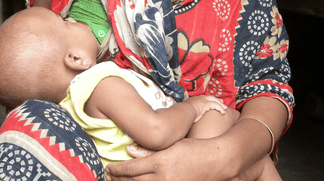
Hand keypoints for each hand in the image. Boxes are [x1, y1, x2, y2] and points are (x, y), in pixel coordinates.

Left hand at [105, 137, 229, 180]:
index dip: (117, 170)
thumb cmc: (192, 150)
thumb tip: (129, 149)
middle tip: (108, 177)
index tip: (109, 168)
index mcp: (159, 162)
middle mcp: (162, 177)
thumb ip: (148, 150)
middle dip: (118, 180)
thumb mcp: (170, 146)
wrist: (215, 162)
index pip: (131, 169)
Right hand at [187, 95, 226, 121]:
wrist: (183, 112)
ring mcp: (203, 100)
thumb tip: (189, 117)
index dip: (210, 99)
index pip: (204, 98)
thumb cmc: (183, 114)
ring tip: (225, 109)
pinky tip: (223, 112)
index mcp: (195, 100)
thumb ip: (190, 113)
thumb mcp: (187, 112)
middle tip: (222, 102)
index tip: (214, 102)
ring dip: (220, 104)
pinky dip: (220, 108)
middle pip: (210, 97)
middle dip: (217, 99)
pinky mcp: (206, 104)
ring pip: (214, 100)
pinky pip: (216, 105)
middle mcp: (199, 98)